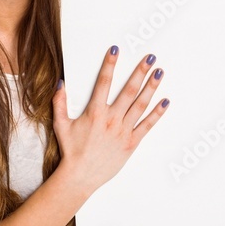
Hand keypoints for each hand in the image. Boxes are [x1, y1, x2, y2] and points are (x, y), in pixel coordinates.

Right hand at [51, 47, 168, 195]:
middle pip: (128, 91)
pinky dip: (157, 113)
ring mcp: (123, 131)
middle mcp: (111, 119)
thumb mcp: (61, 125)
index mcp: (95, 113)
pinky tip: (165, 101)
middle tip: (150, 58)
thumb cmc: (71, 150)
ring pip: (140, 105)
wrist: (80, 176)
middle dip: (140, 72)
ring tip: (160, 73)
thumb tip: (60, 83)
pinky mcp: (132, 143)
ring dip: (151, 87)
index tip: (115, 49)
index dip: (110, 64)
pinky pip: (147, 126)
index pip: (103, 82)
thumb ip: (59, 103)